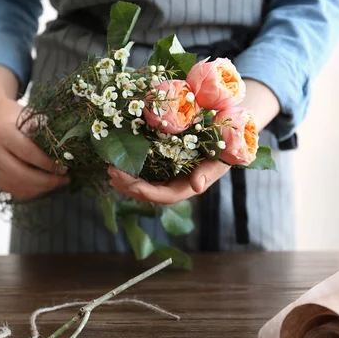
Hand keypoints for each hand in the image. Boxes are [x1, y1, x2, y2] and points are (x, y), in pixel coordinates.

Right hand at [0, 65, 68, 198]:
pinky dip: (28, 191)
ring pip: (16, 185)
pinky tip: (42, 186)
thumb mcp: (29, 118)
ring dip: (39, 188)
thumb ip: (44, 133)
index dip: (48, 164)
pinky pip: (10, 189)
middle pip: (21, 174)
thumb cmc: (15, 117)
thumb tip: (68, 151)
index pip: (28, 153)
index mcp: (4, 133)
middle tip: (64, 180)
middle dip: (46, 181)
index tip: (65, 168)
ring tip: (56, 183)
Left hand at [108, 160, 229, 204]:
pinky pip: (146, 174)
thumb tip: (197, 186)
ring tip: (111, 170)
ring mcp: (169, 178)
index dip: (146, 192)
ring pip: (144, 185)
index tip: (131, 184)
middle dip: (129, 185)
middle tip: (112, 173)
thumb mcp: (218, 161)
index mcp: (187, 187)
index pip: (164, 196)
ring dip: (126, 180)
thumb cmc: (223, 151)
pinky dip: (132, 171)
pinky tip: (120, 165)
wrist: (227, 142)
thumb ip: (208, 173)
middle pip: (149, 192)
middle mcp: (176, 186)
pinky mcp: (165, 168)